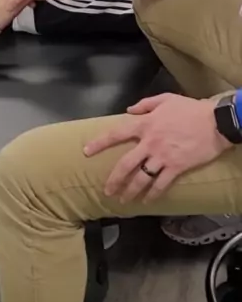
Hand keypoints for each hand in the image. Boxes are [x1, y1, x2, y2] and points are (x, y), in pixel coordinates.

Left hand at [83, 93, 230, 202]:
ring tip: (123, 201)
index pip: (116, 134)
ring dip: (130, 191)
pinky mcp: (176, 167)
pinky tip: (147, 201)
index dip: (99, 143)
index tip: (86, 151)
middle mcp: (149, 143)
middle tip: (107, 191)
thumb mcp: (166, 99)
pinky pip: (160, 184)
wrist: (215, 122)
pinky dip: (153, 194)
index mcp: (145, 124)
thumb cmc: (191, 109)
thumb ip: (145, 104)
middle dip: (114, 180)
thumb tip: (129, 110)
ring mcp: (162, 157)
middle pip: (125, 164)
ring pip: (141, 178)